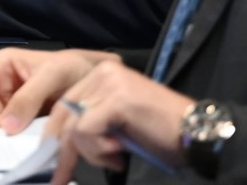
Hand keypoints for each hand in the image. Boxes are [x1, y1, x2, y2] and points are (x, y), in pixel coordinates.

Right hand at [0, 47, 114, 136]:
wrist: (100, 79)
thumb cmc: (76, 66)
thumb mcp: (54, 74)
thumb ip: (30, 96)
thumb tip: (7, 125)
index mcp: (2, 66)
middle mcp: (3, 86)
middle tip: (6, 142)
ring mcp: (13, 107)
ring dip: (6, 139)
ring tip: (23, 143)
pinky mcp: (25, 123)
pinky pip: (13, 137)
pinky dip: (19, 144)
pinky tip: (30, 145)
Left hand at [47, 62, 190, 182]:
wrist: (194, 132)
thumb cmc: (159, 133)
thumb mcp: (116, 124)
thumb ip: (91, 122)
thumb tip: (60, 144)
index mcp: (100, 75)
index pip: (63, 105)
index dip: (55, 137)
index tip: (53, 165)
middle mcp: (102, 72)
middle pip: (62, 114)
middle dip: (62, 151)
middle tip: (60, 179)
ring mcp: (110, 83)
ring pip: (73, 126)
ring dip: (90, 153)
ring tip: (114, 158)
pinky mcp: (117, 99)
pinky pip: (85, 130)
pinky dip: (98, 150)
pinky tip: (120, 153)